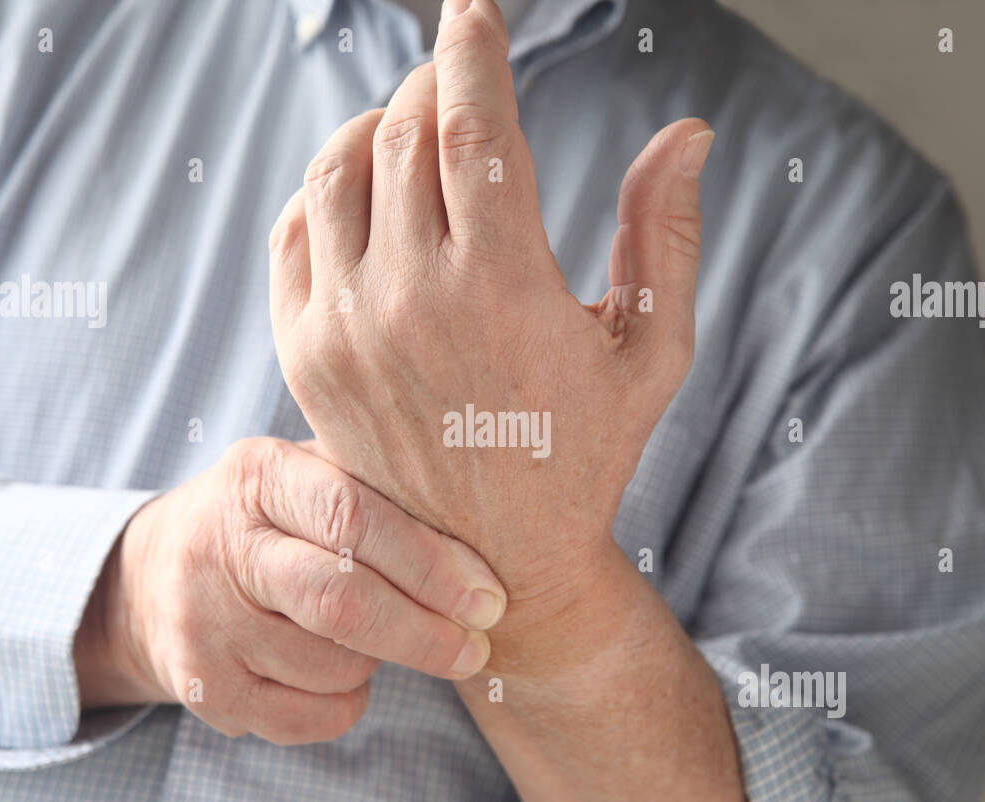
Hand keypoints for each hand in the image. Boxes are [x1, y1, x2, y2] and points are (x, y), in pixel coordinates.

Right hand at [73, 437, 506, 743]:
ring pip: (334, 667)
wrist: (150, 576)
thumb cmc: (271, 519)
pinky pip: (309, 718)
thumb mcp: (308, 473)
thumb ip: (379, 489)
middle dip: (426, 633)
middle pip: (341, 603)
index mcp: (257, 476)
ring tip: (379, 635)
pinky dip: (346, 702)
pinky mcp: (201, 688)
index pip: (353, 518)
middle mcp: (218, 548)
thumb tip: (495, 529)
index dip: (430, 565)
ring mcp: (202, 624)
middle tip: (477, 645)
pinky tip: (340, 672)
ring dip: (382, 661)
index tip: (488, 596)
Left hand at [269, 0, 711, 623]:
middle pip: (405, 135)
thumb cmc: (584, 457)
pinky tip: (363, 185)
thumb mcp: (650, 353)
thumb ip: (665, 235)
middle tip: (459, 78)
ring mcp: (345, 329)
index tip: (473, 7)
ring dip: (376, 124)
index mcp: (503, 290)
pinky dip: (324, 186)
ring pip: (339, 171)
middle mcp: (410, 301)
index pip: (472, 126)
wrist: (492, 563)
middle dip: (434, 84)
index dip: (471, 49)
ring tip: (412, 125)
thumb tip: (689, 132)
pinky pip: (295, 231)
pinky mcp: (305, 355)